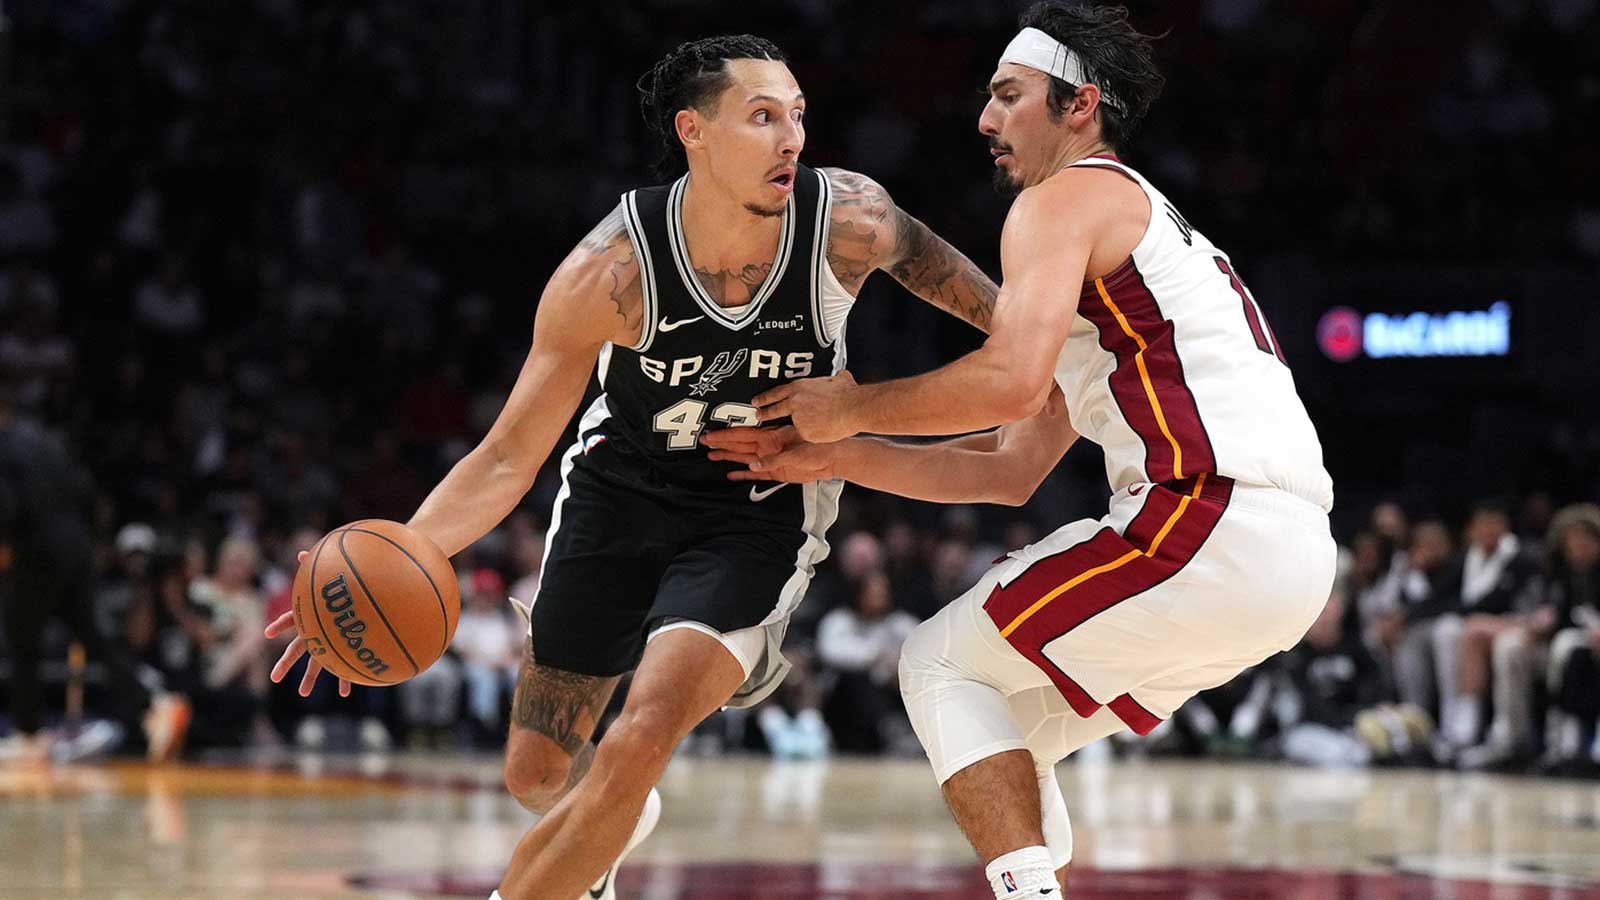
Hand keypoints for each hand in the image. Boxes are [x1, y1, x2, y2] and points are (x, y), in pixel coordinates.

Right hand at [264, 550, 351, 697]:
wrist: (361, 601)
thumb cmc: (341, 588)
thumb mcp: (326, 578)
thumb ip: (315, 566)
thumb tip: (304, 553)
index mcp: (310, 618)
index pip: (290, 621)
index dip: (280, 625)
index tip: (268, 633)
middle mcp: (316, 633)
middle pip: (298, 651)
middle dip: (286, 664)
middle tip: (274, 678)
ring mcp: (329, 643)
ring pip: (318, 664)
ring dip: (311, 678)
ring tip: (303, 693)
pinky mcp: (344, 648)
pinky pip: (343, 666)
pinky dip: (345, 679)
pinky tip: (345, 693)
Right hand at [703, 425, 840, 483]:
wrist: (834, 459)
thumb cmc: (817, 449)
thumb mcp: (796, 454)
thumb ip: (774, 460)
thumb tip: (754, 466)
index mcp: (771, 438)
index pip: (743, 436)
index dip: (725, 436)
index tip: (710, 435)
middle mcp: (767, 447)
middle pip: (739, 445)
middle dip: (721, 443)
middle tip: (703, 442)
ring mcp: (771, 460)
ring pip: (744, 458)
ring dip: (728, 457)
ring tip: (711, 456)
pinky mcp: (777, 472)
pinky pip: (756, 474)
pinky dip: (743, 474)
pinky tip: (731, 474)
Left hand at [751, 371, 860, 442]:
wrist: (852, 408)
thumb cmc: (848, 394)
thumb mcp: (839, 379)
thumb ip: (834, 379)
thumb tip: (841, 376)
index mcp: (799, 388)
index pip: (775, 393)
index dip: (765, 398)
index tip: (756, 401)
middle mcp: (795, 402)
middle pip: (774, 409)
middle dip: (764, 413)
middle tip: (757, 415)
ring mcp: (798, 419)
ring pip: (794, 424)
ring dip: (802, 424)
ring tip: (816, 422)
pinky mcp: (805, 432)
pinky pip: (807, 435)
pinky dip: (813, 434)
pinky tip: (824, 429)